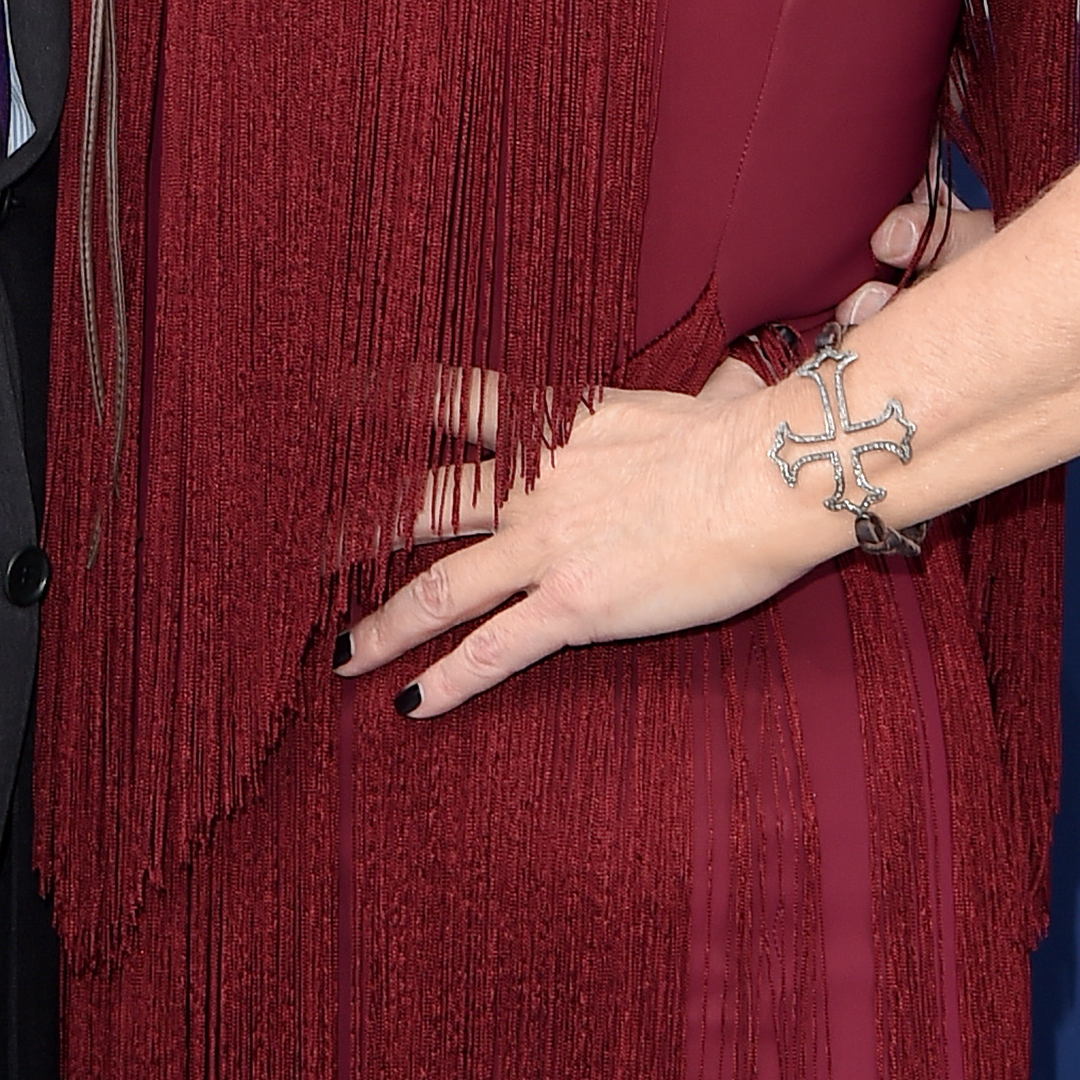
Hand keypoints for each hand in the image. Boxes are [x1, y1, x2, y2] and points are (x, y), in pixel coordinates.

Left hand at [336, 170, 984, 721]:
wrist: (770, 477)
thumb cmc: (747, 438)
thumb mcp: (699, 401)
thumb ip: (691, 398)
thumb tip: (734, 375)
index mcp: (552, 425)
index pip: (451, 399)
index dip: (387, 397)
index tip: (337, 395)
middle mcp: (530, 483)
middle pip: (418, 501)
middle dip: (357, 531)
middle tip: (309, 552)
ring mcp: (545, 545)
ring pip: (435, 588)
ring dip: (381, 624)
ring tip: (341, 653)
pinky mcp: (572, 606)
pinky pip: (492, 651)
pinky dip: (445, 681)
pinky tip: (409, 704)